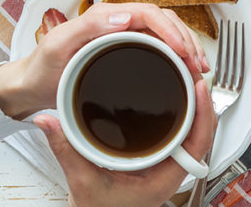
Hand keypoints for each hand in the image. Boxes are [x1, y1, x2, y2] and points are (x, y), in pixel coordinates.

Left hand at [0, 2, 209, 118]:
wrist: (34, 87)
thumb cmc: (43, 69)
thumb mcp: (61, 45)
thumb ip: (89, 27)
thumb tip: (125, 16)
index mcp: (106, 17)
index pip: (150, 14)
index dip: (172, 31)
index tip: (183, 52)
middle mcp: (119, 23)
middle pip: (165, 22)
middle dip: (187, 41)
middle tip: (197, 65)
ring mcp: (125, 37)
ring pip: (167, 34)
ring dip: (188, 48)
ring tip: (199, 69)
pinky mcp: (129, 52)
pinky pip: (161, 49)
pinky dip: (178, 57)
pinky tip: (187, 71)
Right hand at [32, 74, 216, 206]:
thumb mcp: (82, 181)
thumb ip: (65, 151)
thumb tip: (47, 122)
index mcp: (166, 178)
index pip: (198, 143)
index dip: (204, 114)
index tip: (199, 88)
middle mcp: (174, 169)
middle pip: (201, 130)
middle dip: (201, 99)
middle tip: (192, 69)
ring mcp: (170, 162)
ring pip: (194, 129)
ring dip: (194, 103)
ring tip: (187, 74)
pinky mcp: (162, 156)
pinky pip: (182, 132)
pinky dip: (183, 111)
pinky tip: (178, 93)